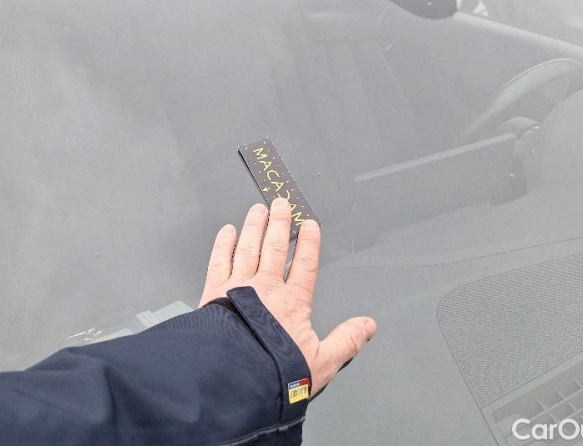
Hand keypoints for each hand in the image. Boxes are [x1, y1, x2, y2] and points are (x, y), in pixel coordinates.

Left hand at [199, 198, 375, 395]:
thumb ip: (346, 341)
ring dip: (254, 227)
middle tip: (280, 204)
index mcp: (293, 302)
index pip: (305, 264)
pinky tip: (227, 231)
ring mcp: (239, 287)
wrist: (235, 378)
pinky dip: (224, 244)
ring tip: (258, 210)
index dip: (309, 242)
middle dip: (279, 223)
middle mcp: (267, 288)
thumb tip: (368, 326)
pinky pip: (220, 260)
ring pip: (249, 248)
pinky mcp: (214, 292)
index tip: (309, 224)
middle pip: (275, 247)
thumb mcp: (321, 363)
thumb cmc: (275, 373)